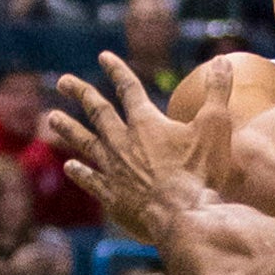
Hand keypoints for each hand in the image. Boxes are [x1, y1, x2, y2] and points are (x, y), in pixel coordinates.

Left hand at [49, 52, 224, 240]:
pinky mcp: (112, 196)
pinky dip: (80, 172)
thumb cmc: (201, 172)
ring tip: (51, 118)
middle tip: (63, 81)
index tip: (104, 57)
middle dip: (81, 93)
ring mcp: (114, 170)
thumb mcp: (216, 126)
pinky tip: (69, 166)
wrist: (182, 217)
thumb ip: (218, 91)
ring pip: (85, 143)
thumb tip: (223, 59)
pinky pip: (90, 180)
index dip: (116, 70)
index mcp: (146, 122)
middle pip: (97, 112)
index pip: (128, 88)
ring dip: (68, 129)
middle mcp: (123, 142)